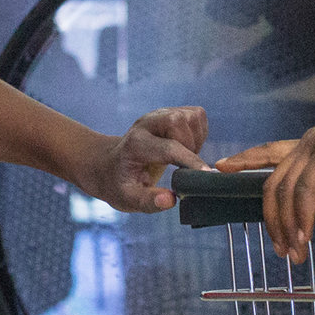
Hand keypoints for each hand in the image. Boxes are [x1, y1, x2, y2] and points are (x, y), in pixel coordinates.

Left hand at [77, 106, 208, 212]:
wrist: (109, 164)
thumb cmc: (120, 183)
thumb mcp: (127, 199)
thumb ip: (149, 201)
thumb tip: (171, 200)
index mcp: (135, 144)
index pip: (168, 148)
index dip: (190, 160)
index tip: (206, 175)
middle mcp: (147, 124)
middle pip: (179, 121)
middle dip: (191, 146)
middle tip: (184, 167)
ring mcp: (159, 115)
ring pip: (192, 116)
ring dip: (196, 140)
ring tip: (184, 159)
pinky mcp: (171, 112)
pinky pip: (197, 116)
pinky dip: (199, 133)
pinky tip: (187, 149)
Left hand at [214, 122, 314, 261]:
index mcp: (312, 146)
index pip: (268, 153)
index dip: (244, 159)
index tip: (220, 168)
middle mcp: (308, 141)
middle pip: (272, 183)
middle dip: (271, 220)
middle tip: (280, 251)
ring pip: (285, 190)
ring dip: (287, 226)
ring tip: (294, 254)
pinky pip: (306, 191)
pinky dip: (302, 216)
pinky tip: (306, 236)